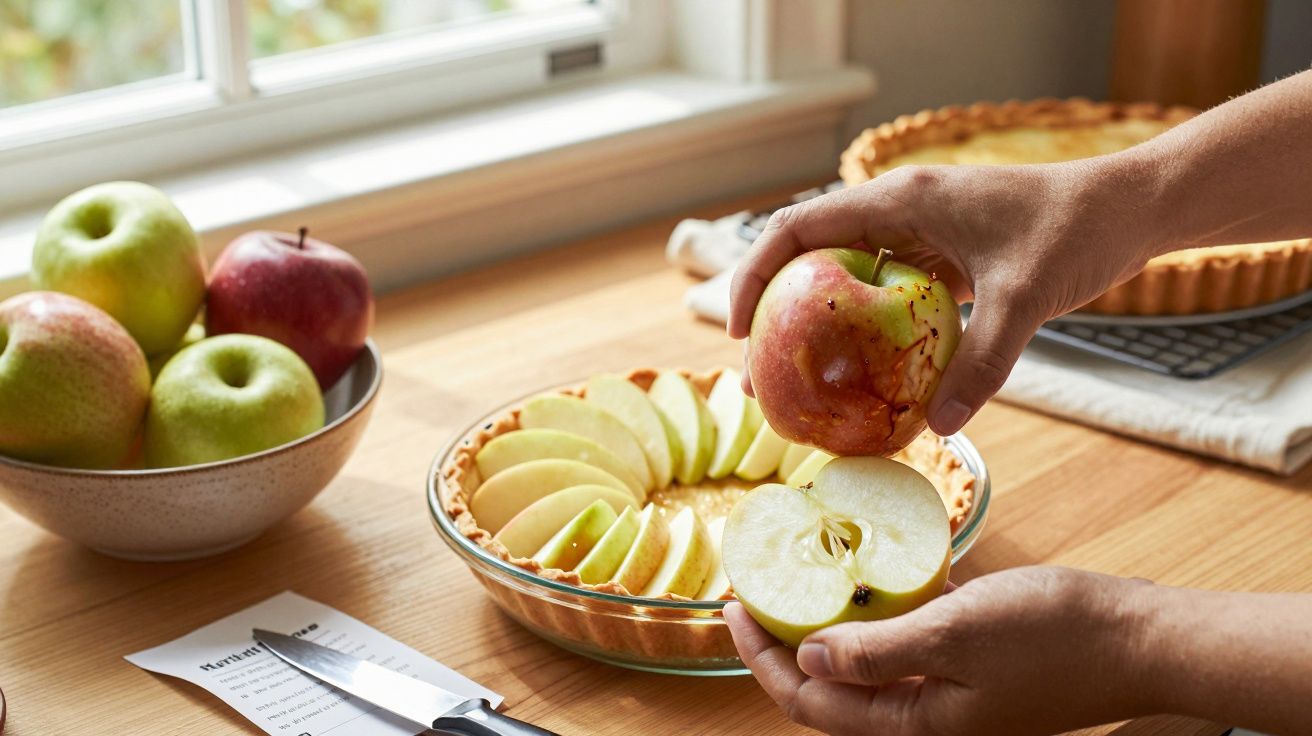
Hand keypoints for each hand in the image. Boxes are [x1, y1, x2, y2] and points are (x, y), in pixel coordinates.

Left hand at [725, 566, 1155, 735]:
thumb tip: (805, 660)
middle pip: (828, 690)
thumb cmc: (1056, 636)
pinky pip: (905, 646)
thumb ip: (876, 651)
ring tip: (799, 577)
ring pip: (864, 665)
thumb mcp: (955, 634)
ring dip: (828, 626)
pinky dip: (880, 615)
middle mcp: (923, 719)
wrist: (1140, 638)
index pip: (809, 702)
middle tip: (755, 589)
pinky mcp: (969, 668)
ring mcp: (948, 695)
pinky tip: (870, 575)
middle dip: (783, 643)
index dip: (761, 657)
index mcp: (913, 725)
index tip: (733, 604)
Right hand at [727, 161, 1162, 434]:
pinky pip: (883, 294)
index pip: (796, 227)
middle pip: (807, 255)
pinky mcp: (941, 256)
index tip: (736, 331)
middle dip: (772, 311)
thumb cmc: (1077, 231)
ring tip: (797, 382)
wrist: (1129, 209)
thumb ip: (983, 361)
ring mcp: (918, 233)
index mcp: (898, 198)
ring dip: (813, 323)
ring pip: (841, 276)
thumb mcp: (1026, 297)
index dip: (752, 274)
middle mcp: (897, 210)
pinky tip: (859, 374)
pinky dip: (861, 330)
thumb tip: (938, 428)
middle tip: (760, 377)